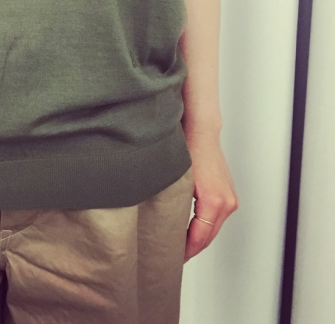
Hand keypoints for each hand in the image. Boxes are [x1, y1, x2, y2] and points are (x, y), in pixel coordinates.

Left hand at [183, 129, 238, 261]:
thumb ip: (172, 204)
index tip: (173, 257)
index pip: (200, 238)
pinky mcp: (228, 195)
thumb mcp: (176, 180)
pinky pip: (216, 218)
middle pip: (208, 237)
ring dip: (199, 238)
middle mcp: (226, 203)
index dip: (186, 251)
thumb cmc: (188, 150)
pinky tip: (190, 229)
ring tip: (179, 245)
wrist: (201, 132)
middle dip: (192, 248)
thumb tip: (159, 223)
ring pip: (213, 228)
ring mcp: (230, 200)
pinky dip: (205, 226)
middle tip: (173, 256)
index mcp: (213, 202)